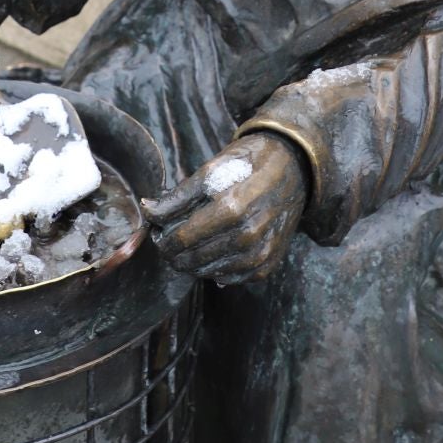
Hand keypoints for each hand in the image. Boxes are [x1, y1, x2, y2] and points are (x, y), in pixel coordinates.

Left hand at [144, 132, 307, 284]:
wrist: (293, 167)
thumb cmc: (248, 164)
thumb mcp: (209, 170)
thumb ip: (177, 197)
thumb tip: (148, 212)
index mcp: (230, 208)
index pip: (181, 239)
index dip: (163, 239)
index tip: (159, 232)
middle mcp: (248, 235)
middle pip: (193, 259)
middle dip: (175, 253)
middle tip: (170, 240)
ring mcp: (261, 252)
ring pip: (210, 273)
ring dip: (194, 264)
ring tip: (189, 247)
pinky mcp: (269, 262)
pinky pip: (234, 278)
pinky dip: (217, 270)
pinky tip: (212, 255)